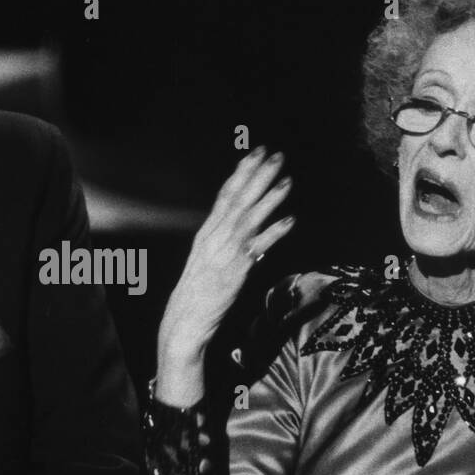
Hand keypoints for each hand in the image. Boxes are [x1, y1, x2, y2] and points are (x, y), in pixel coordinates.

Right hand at [156, 146, 293, 405]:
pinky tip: (290, 219)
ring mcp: (225, 251)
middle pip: (238, 199)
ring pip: (250, 216)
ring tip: (287, 179)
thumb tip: (255, 244)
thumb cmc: (196, 295)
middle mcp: (214, 237)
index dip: (241, 173)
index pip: (224, 195)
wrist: (184, 320)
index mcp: (206, 233)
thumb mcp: (208, 264)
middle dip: (257, 175)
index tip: (255, 154)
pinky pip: (259, 245)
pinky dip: (275, 231)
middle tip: (275, 155)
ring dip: (270, 196)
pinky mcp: (236, 269)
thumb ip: (229, 249)